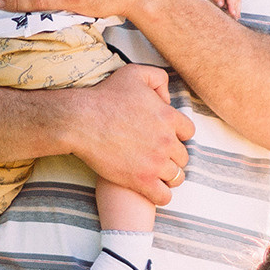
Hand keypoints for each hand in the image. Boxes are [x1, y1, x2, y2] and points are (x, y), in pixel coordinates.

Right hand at [60, 63, 194, 209]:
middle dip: (172, 157)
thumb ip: (158, 78)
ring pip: (177, 177)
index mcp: (169, 117)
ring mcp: (156, 163)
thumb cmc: (104, 96)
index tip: (165, 137)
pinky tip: (151, 189)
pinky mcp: (141, 180)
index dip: (177, 135)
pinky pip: (164, 196)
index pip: (189, 132)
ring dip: (168, 177)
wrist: (80, 120)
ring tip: (155, 174)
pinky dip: (160, 195)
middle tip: (157, 157)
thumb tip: (168, 95)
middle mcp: (167, 141)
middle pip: (183, 157)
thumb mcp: (134, 73)